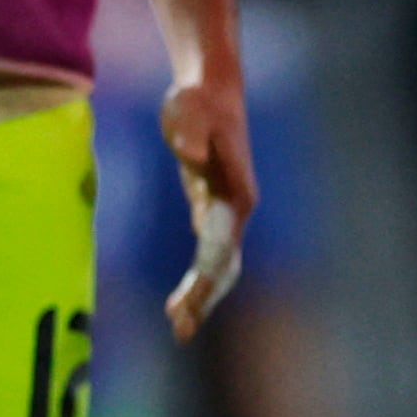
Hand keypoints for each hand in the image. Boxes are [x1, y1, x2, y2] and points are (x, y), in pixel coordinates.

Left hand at [161, 76, 256, 341]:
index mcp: (236, 192)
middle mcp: (237, 206)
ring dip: (202, 295)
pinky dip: (197, 278)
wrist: (210, 85)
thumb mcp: (188, 113)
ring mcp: (225, 207)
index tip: (184, 305)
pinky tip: (182, 301)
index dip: (203, 279)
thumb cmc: (198, 98)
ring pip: (219, 262)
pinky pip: (208, 251)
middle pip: (224, 262)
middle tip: (180, 331)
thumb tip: (193, 159)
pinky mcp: (210, 204)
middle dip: (204, 297)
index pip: (220, 247)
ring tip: (179, 326)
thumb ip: (191, 136)